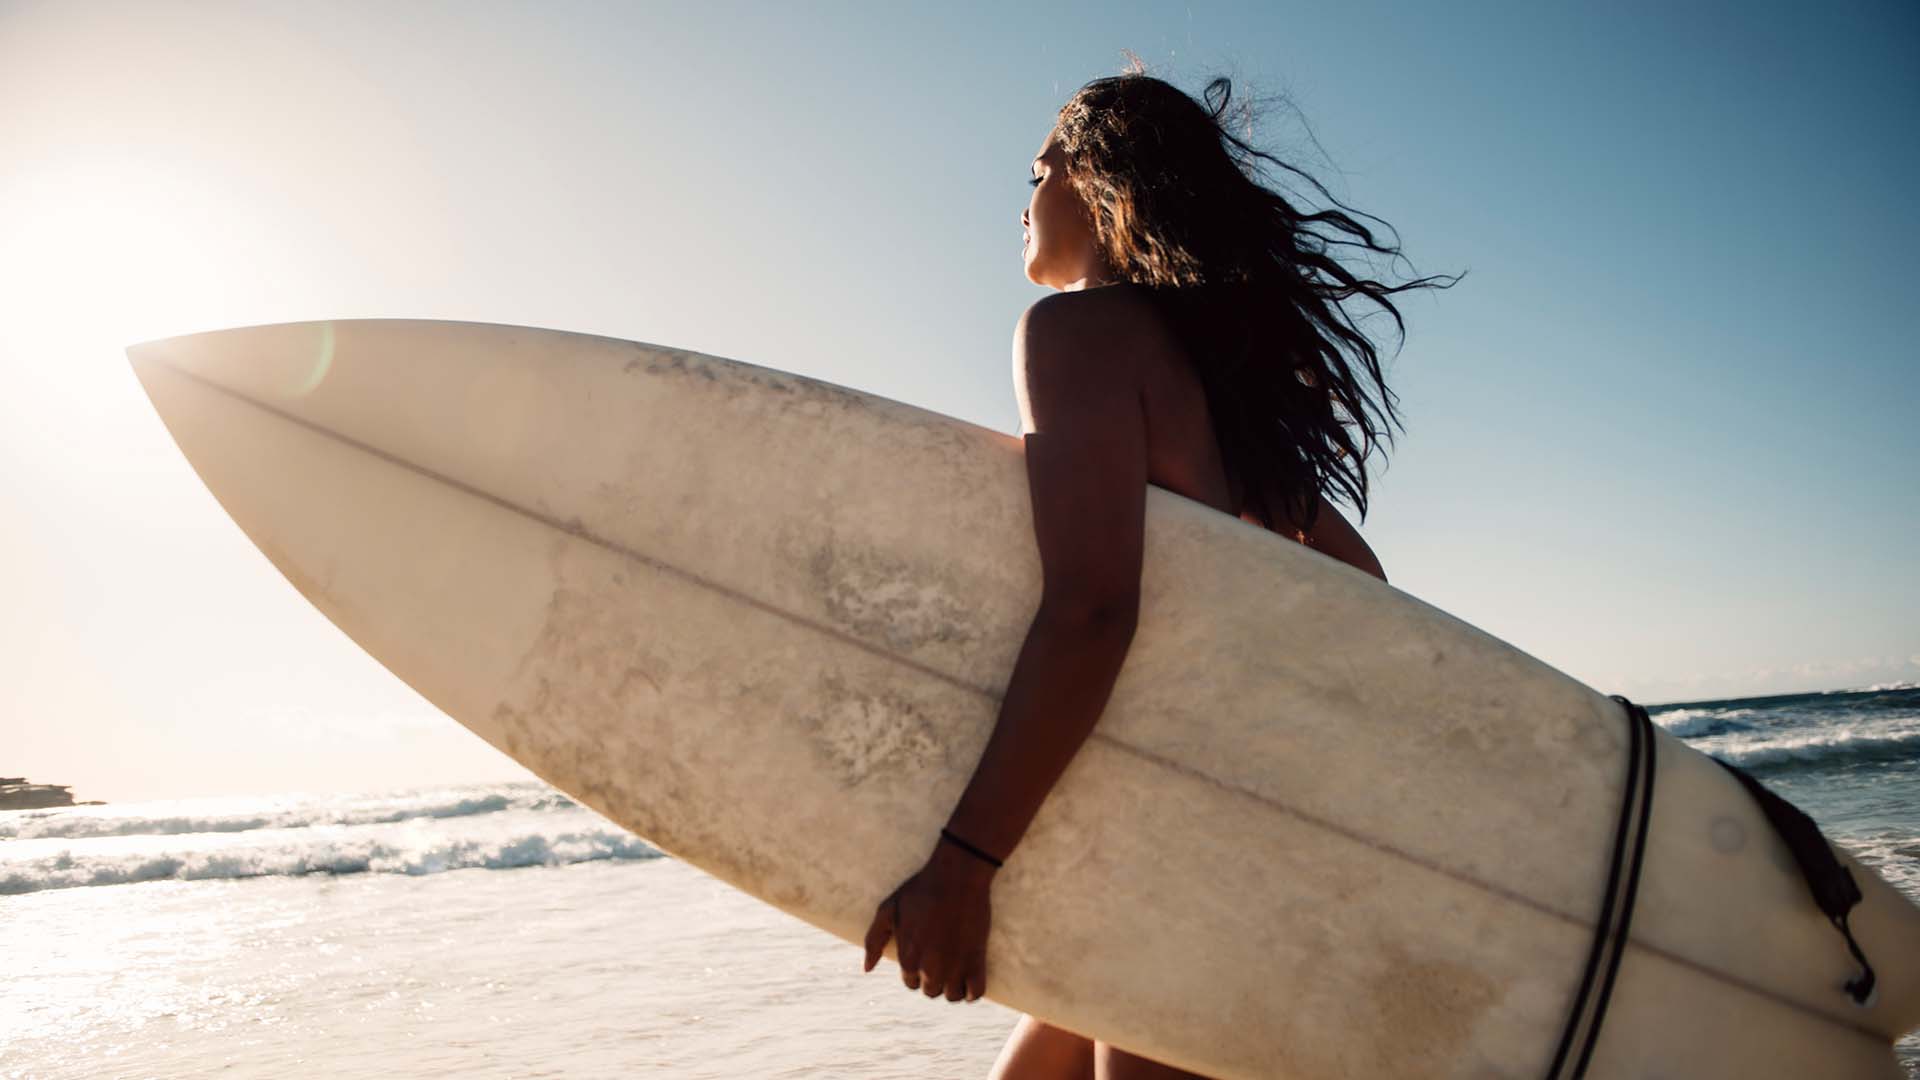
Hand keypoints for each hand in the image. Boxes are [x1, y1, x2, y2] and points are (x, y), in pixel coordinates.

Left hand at [862, 839, 995, 1001]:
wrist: (957, 877)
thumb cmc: (920, 891)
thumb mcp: (888, 909)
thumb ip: (874, 940)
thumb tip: (867, 969)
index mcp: (908, 958)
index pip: (911, 982)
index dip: (917, 971)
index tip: (926, 954)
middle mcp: (930, 969)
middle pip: (931, 991)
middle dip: (934, 978)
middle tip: (942, 957)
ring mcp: (955, 967)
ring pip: (952, 996)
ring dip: (953, 986)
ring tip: (956, 968)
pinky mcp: (977, 961)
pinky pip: (976, 993)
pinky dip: (973, 991)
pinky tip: (970, 977)